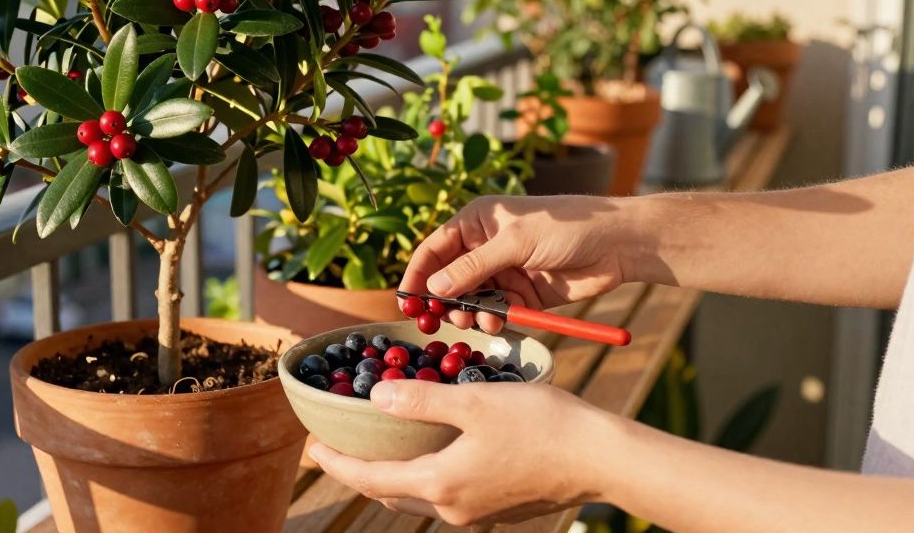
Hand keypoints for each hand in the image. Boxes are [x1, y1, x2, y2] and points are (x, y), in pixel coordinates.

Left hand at [307, 379, 608, 526]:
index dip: (337, 463)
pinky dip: (426, 475)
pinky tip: (431, 452)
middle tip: (337, 446)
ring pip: (419, 496)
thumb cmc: (541, 424)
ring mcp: (478, 513)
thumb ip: (421, 401)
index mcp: (440, 483)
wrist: (602, 458)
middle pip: (391, 493)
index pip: (371, 478)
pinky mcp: (499, 508)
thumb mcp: (474, 402)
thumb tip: (373, 399)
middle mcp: (454, 508)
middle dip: (360, 471)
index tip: (311, 447)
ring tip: (378, 447)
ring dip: (393, 475)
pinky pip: (447, 494)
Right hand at [401, 195, 631, 331]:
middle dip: (444, 300)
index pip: (435, 249)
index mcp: (477, 221)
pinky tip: (498, 320)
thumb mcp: (516, 242)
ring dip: (470, 311)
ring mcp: (504, 272)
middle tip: (443, 318)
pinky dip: (493, 318)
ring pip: (471, 299)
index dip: (418, 274)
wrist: (618, 244)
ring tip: (478, 319)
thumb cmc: (567, 227)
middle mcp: (485, 247)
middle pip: (449, 279)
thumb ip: (474, 266)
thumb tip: (435, 288)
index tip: (406, 301)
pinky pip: (497, 311)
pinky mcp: (522, 295)